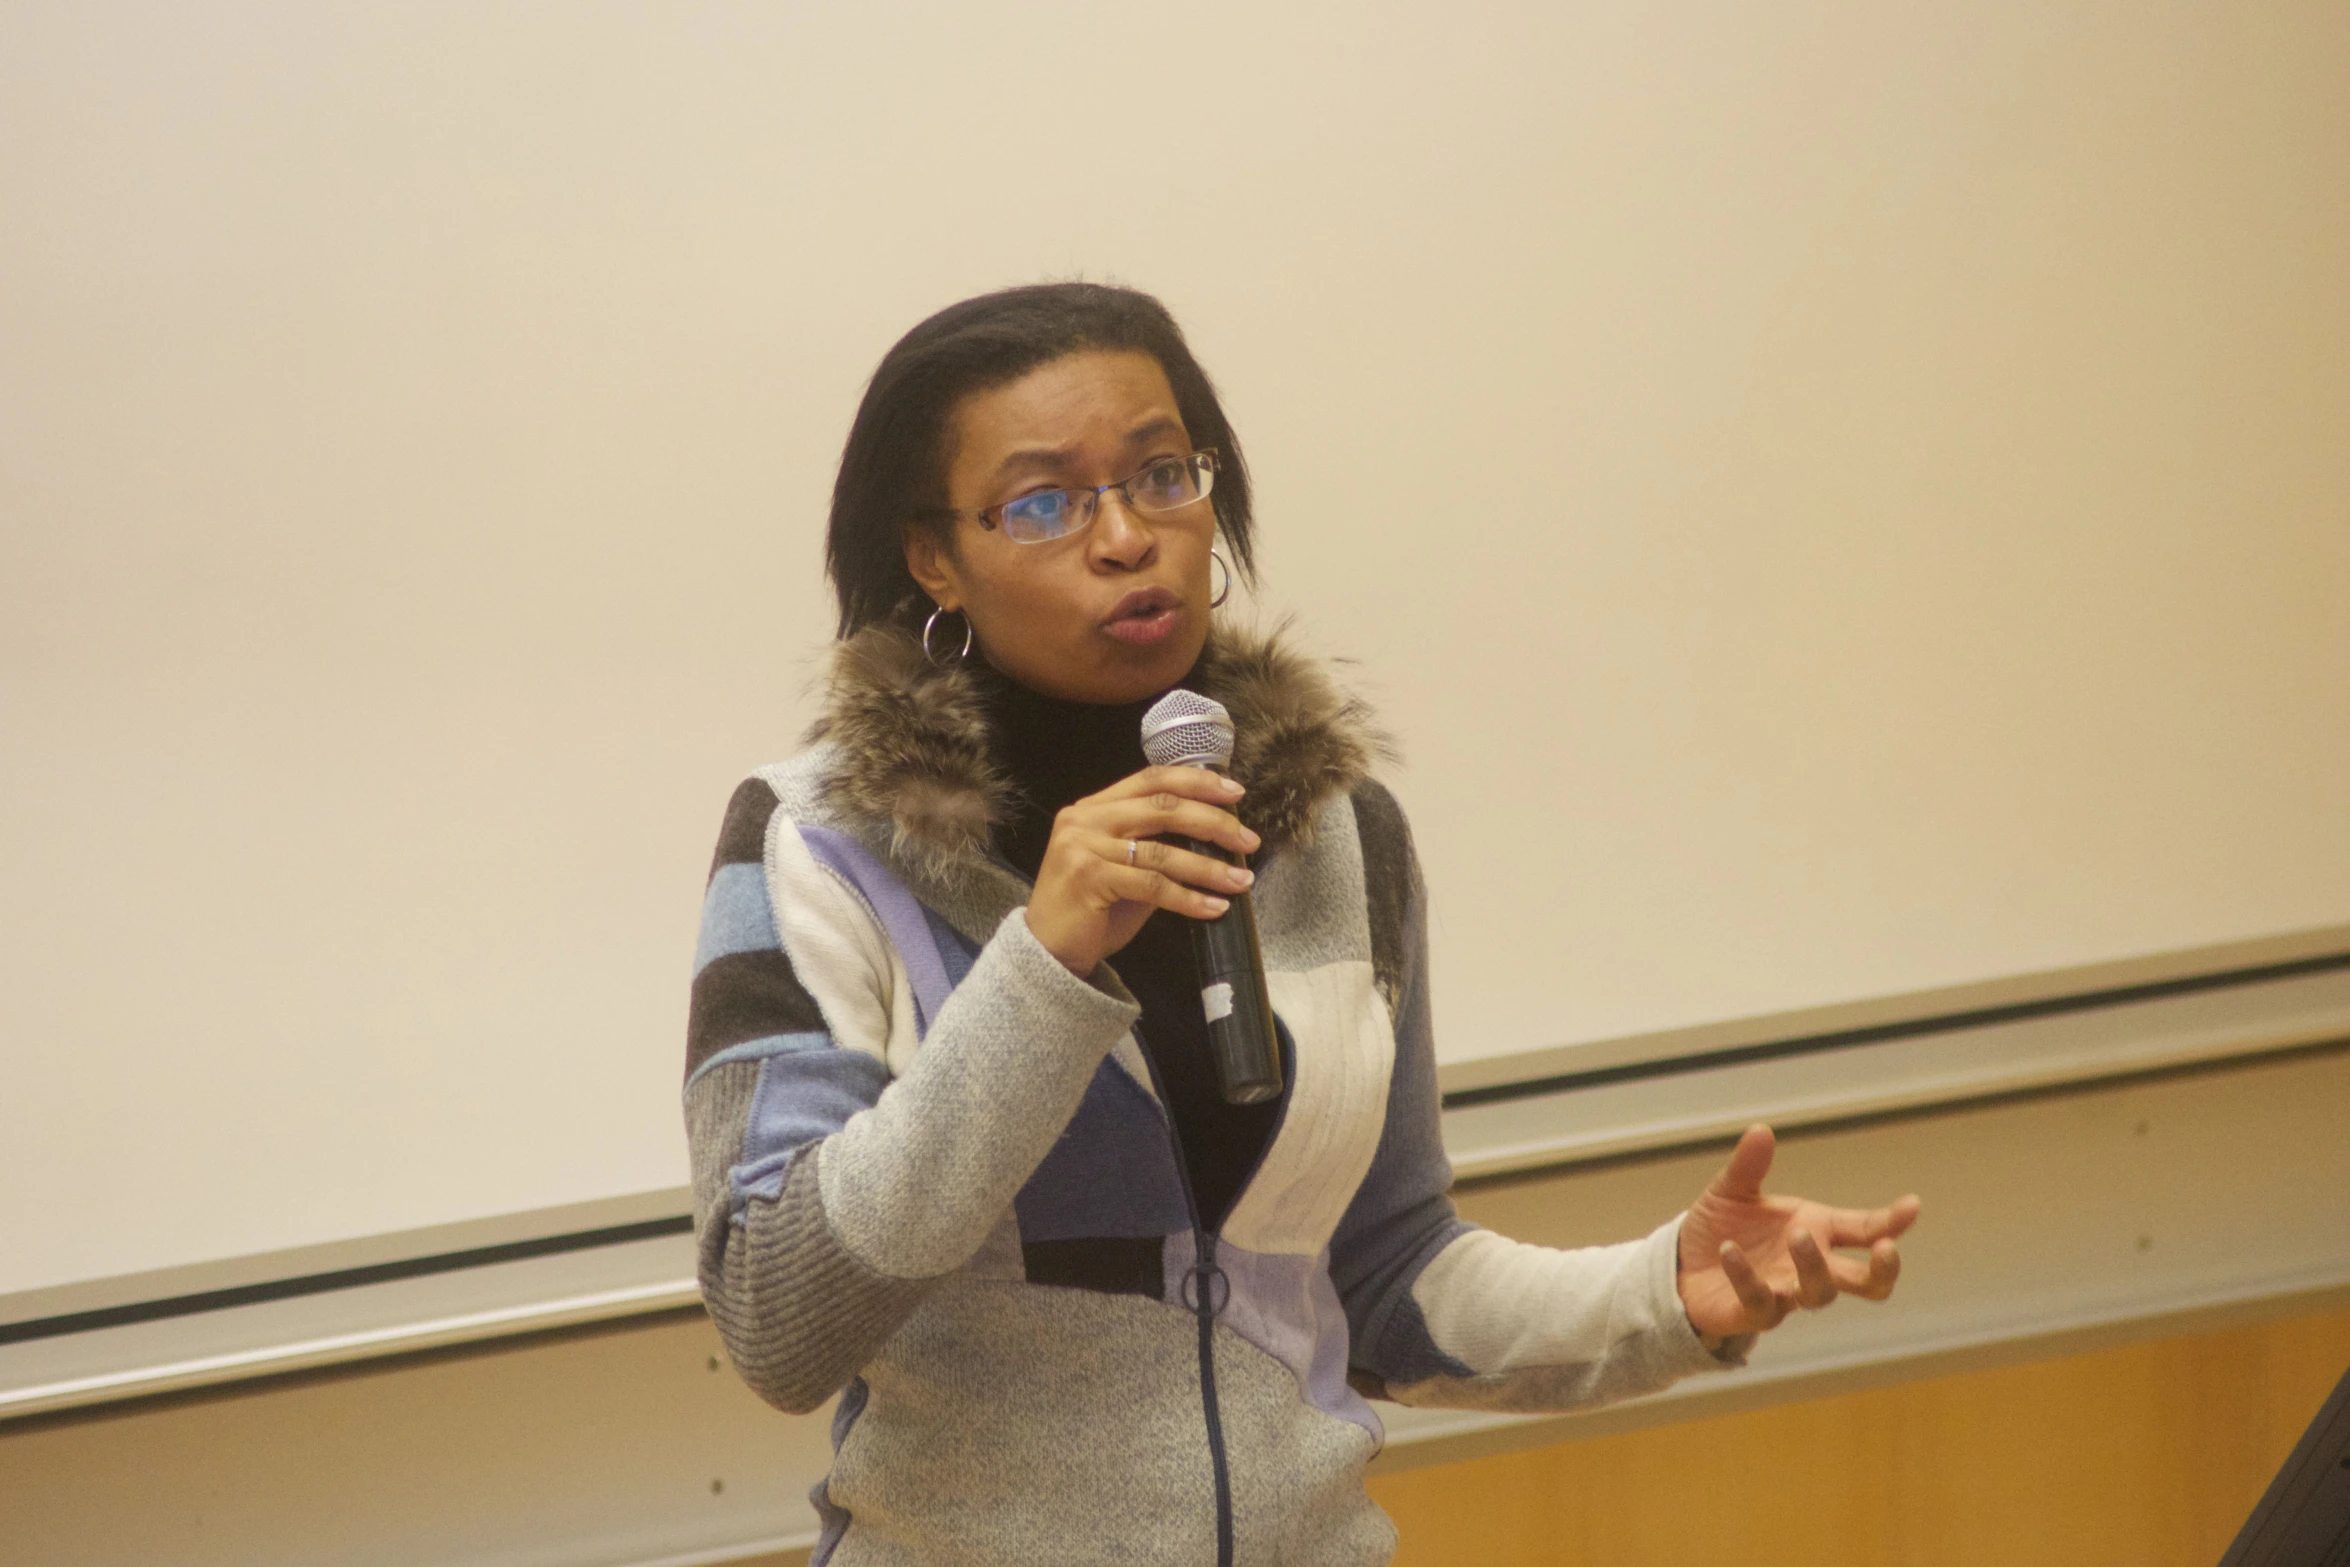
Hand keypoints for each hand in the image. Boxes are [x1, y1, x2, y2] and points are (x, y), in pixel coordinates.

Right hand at [1023, 766, 1260, 977]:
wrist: (1047, 951)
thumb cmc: (1091, 910)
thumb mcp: (1124, 869)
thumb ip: (1156, 847)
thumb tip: (1214, 839)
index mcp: (1094, 807)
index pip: (1152, 779)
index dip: (1197, 781)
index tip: (1235, 793)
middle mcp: (1085, 819)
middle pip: (1163, 807)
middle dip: (1213, 822)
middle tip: (1248, 840)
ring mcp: (1083, 847)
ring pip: (1162, 851)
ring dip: (1209, 868)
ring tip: (1241, 880)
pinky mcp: (1089, 879)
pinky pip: (1152, 886)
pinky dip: (1189, 898)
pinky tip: (1214, 907)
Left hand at [1675, 1124, 1920, 1344]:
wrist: (1680, 1265)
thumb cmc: (1720, 1227)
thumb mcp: (1731, 1190)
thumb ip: (1748, 1166)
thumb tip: (1760, 1130)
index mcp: (1816, 1229)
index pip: (1865, 1228)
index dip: (1892, 1222)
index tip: (1912, 1205)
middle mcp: (1809, 1266)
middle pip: (1867, 1282)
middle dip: (1881, 1269)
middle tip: (1884, 1248)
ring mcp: (1786, 1293)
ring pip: (1820, 1295)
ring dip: (1815, 1267)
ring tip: (1797, 1235)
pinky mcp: (1754, 1313)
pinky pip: (1762, 1302)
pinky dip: (1747, 1277)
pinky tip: (1729, 1252)